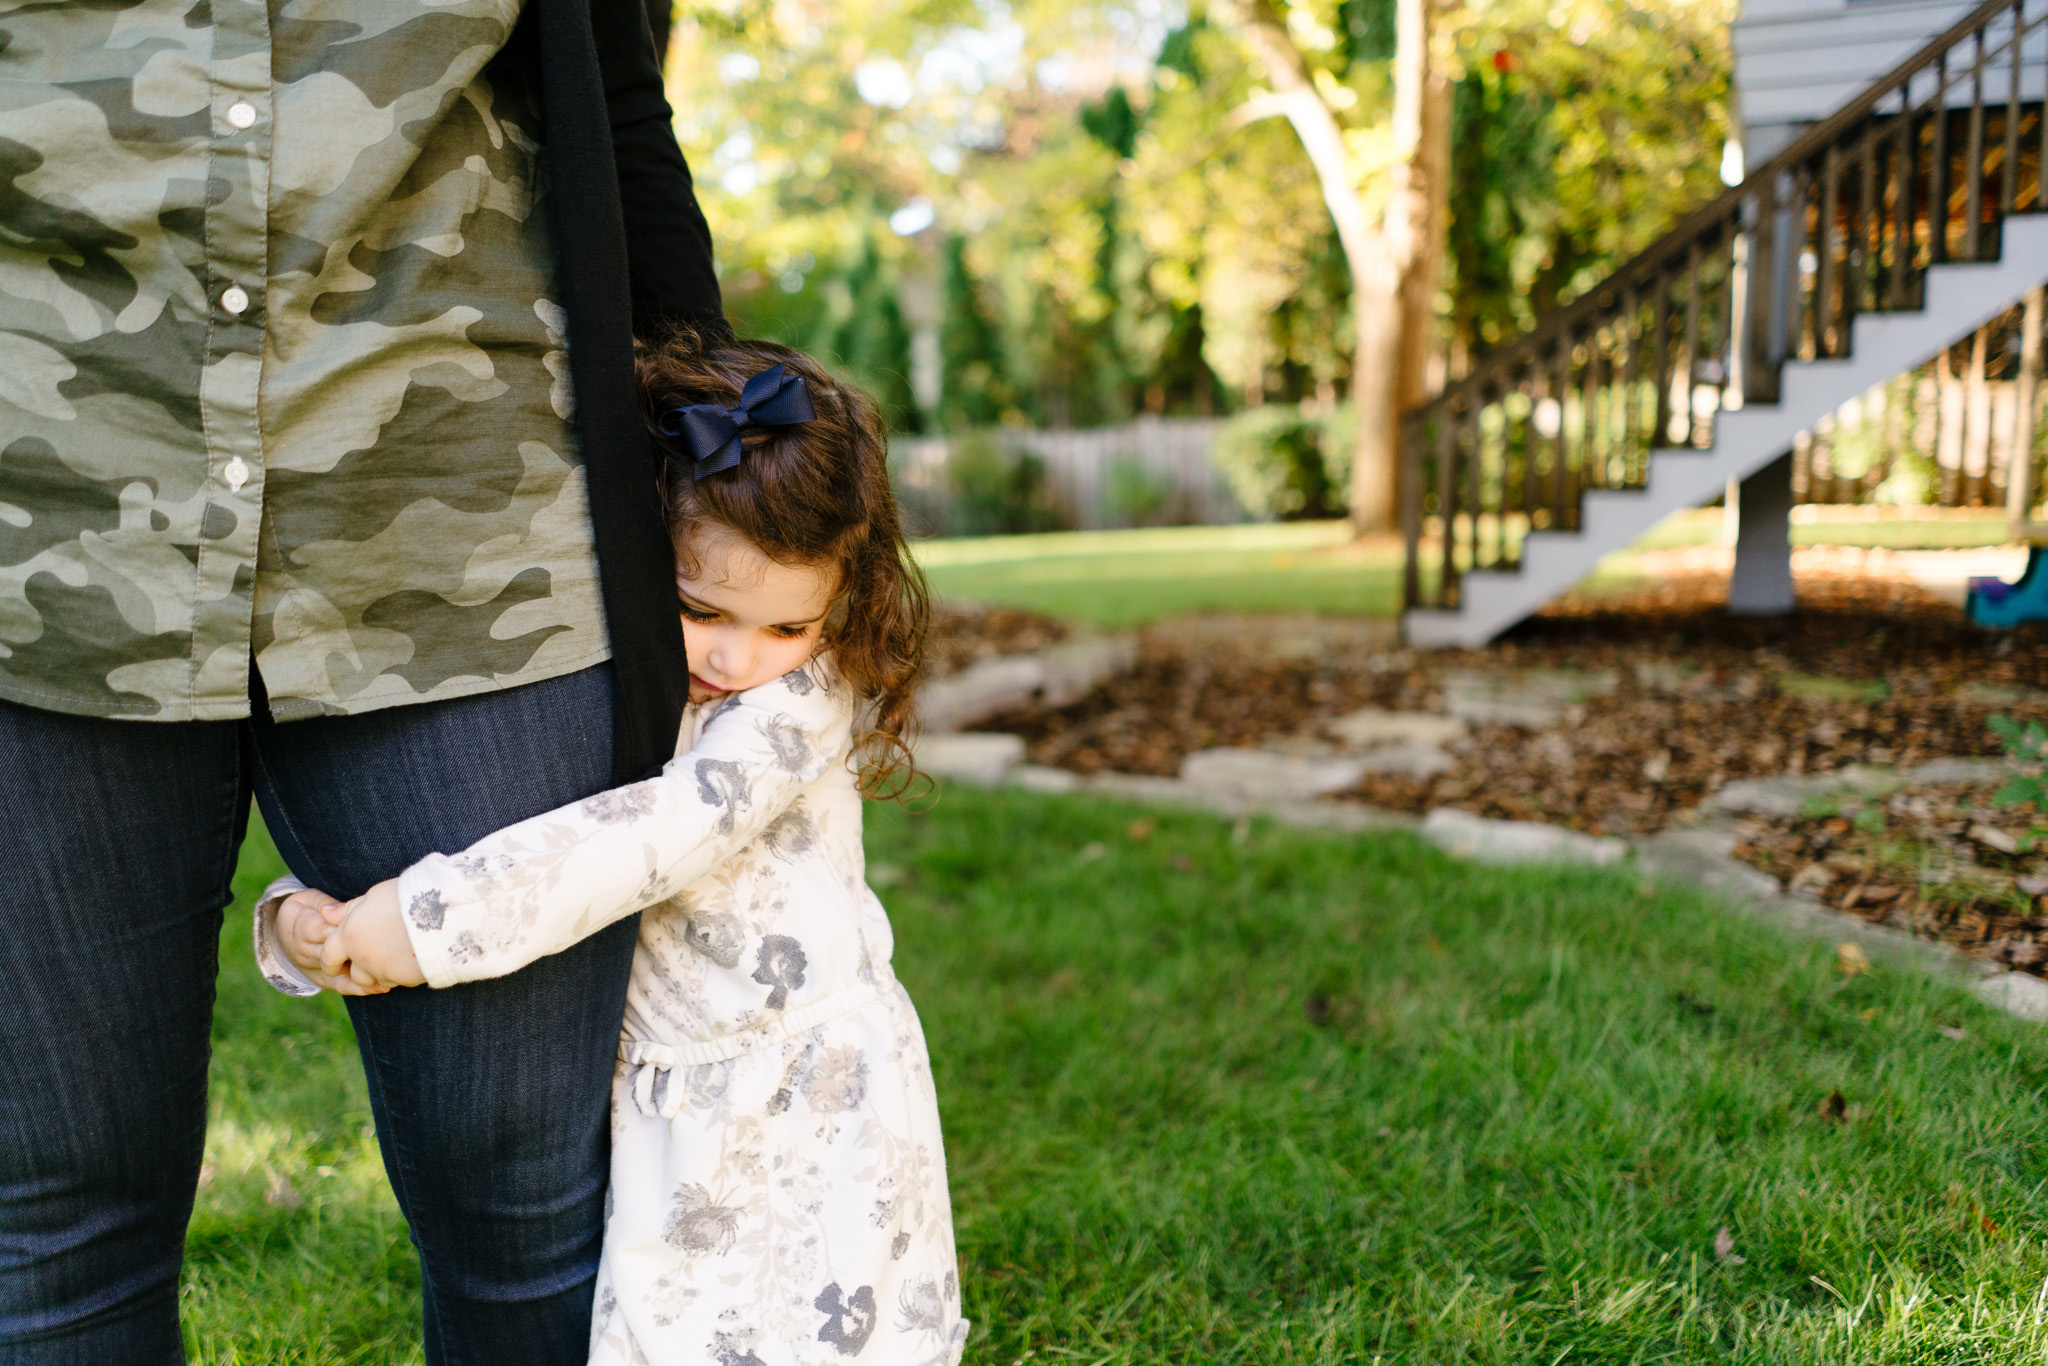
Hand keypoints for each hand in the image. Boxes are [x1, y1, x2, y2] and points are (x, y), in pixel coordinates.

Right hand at [273, 888, 389, 995]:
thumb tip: (340, 909)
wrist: (283, 934)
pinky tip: (381, 987)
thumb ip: (326, 904)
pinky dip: (361, 988)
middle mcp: (305, 951)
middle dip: (358, 951)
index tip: (369, 925)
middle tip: (388, 949)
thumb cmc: (305, 910)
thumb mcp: (310, 899)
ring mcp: (313, 968)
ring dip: (363, 972)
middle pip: (333, 953)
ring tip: (390, 971)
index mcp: (301, 928)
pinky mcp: (322, 980)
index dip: (344, 929)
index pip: (323, 930)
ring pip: (338, 972)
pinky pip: (341, 986)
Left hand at [319, 879, 425, 990]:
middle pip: (355, 974)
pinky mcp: (405, 979)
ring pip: (377, 980)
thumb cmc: (405, 898)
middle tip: (374, 957)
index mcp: (349, 935)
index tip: (335, 963)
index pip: (328, 956)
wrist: (441, 913)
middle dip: (361, 969)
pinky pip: (398, 980)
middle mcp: (363, 957)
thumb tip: (325, 912)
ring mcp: (384, 970)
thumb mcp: (373, 897)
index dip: (330, 962)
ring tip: (398, 953)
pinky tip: (413, 956)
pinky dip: (401, 972)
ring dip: (382, 972)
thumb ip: (347, 909)